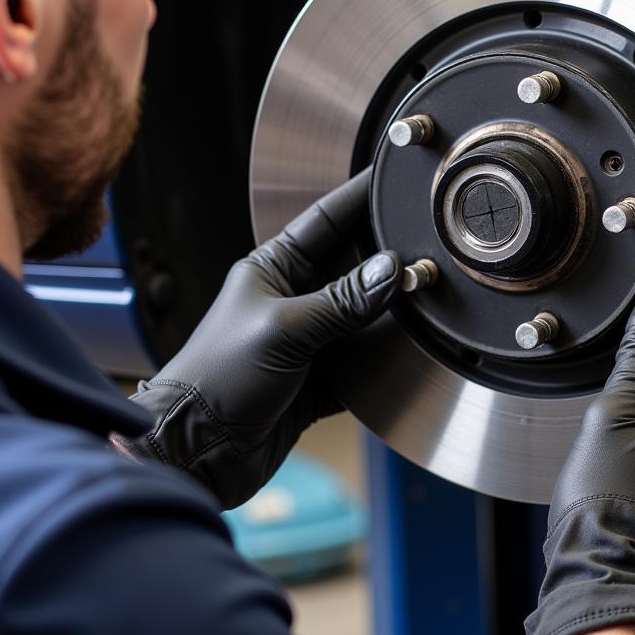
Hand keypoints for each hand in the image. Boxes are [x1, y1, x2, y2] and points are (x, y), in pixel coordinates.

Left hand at [118, 168, 401, 509]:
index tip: (398, 182)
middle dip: (393, 257)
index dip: (363, 198)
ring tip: (435, 295)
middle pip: (356, 265)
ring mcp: (312, 338)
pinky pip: (367, 359)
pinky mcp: (324, 378)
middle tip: (433, 245)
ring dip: (396, 310)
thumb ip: (342, 301)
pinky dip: (389, 356)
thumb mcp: (284, 330)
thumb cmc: (217, 379)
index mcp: (274, 269)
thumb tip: (392, 270)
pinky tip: (414, 348)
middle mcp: (295, 298)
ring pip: (368, 313)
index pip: (328, 219)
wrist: (199, 452)